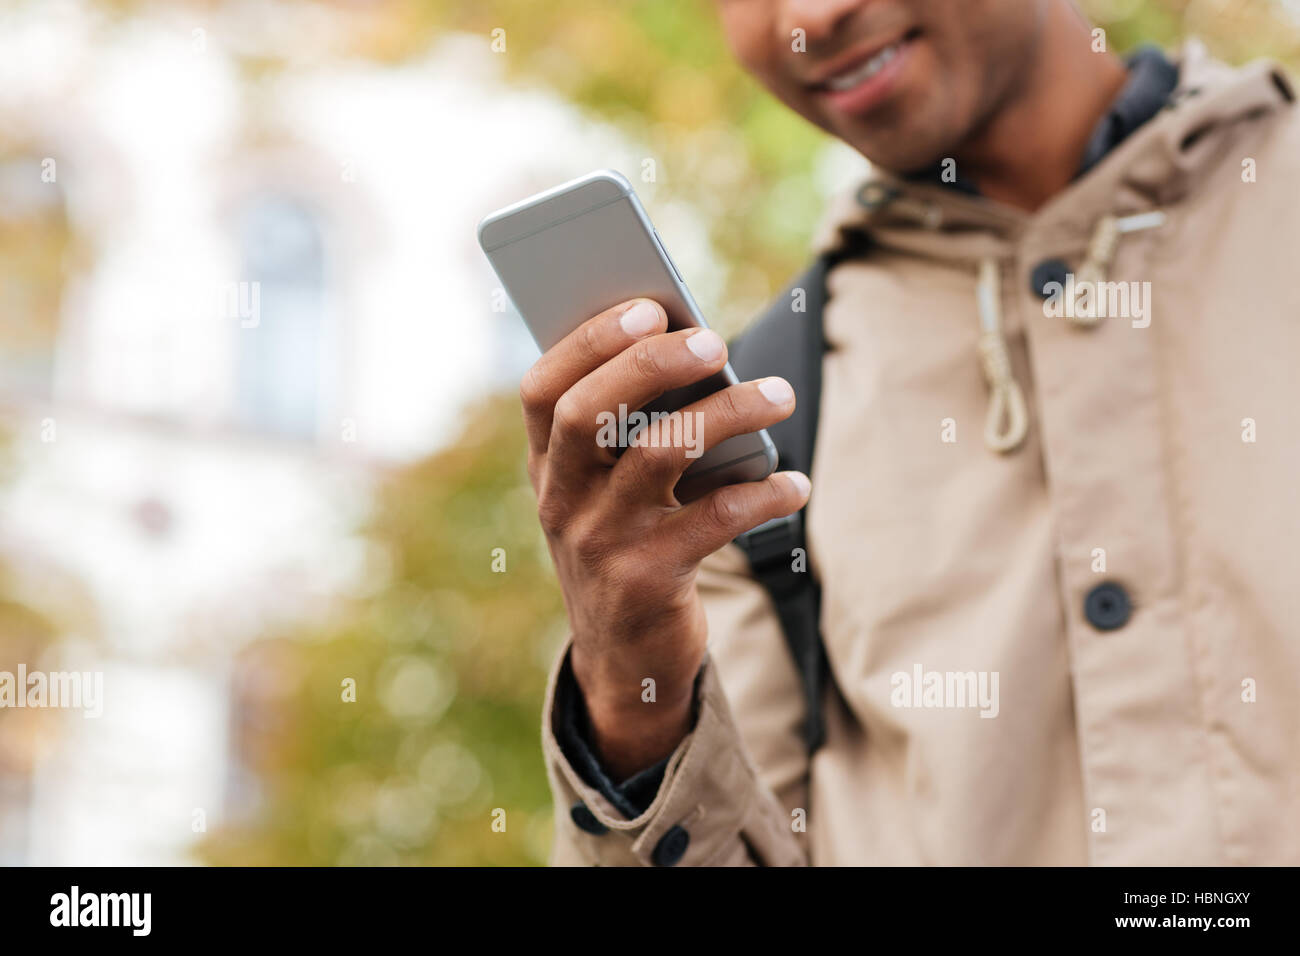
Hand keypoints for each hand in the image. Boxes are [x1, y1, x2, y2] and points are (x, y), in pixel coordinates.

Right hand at [520, 298, 809, 777]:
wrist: (624, 659)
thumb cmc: (628, 545)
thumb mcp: (608, 492)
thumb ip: (632, 430)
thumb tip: (701, 352)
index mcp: (547, 466)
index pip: (543, 389)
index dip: (589, 342)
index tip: (648, 306)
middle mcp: (561, 500)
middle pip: (588, 412)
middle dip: (651, 364)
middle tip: (715, 340)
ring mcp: (600, 542)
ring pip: (658, 455)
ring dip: (726, 414)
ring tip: (779, 396)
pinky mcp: (647, 582)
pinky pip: (713, 521)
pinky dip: (762, 494)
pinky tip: (795, 483)